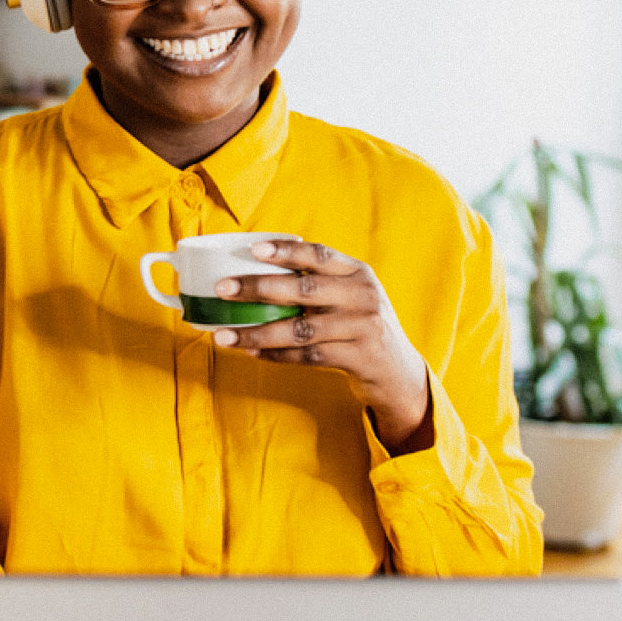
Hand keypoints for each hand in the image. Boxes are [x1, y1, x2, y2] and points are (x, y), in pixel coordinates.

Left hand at [213, 239, 432, 454]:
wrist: (399, 371)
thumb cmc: (359, 325)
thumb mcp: (351, 295)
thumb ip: (319, 282)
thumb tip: (254, 270)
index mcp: (357, 273)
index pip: (319, 254)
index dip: (286, 250)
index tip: (254, 248)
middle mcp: (363, 296)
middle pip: (304, 289)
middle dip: (258, 288)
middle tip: (222, 289)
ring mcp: (363, 328)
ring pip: (301, 329)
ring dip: (258, 332)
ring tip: (224, 334)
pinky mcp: (360, 358)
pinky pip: (308, 356)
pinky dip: (276, 355)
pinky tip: (251, 352)